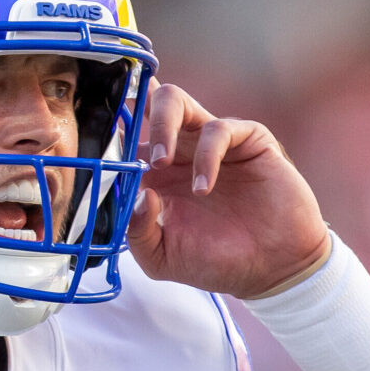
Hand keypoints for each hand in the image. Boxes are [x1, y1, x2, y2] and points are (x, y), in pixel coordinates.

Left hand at [128, 83, 330, 297]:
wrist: (272, 269)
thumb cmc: (218, 262)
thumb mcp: (163, 258)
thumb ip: (137, 233)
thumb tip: (136, 195)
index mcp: (159, 176)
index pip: (128, 140)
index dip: (112, 137)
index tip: (97, 145)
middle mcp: (182, 152)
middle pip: (150, 104)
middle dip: (136, 117)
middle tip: (138, 152)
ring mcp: (214, 144)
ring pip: (178, 101)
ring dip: (163, 125)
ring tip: (161, 163)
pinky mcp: (248, 141)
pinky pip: (219, 129)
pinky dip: (204, 156)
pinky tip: (203, 187)